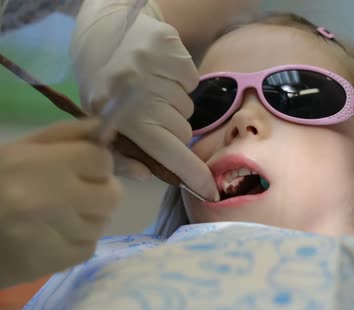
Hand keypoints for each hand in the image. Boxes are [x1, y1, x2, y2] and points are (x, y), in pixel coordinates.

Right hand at [0, 120, 122, 287]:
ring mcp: (50, 234)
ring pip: (101, 224)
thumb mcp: (18, 150)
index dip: (97, 163)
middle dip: (99, 193)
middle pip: (111, 195)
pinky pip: (88, 248)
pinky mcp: (50, 262)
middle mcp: (47, 198)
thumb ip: (65, 136)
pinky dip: (76, 243)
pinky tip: (52, 236)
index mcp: (38, 164)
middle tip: (74, 195)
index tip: (84, 168)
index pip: (102, 160)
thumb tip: (106, 128)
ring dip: (87, 219)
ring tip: (56, 217)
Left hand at [70, 0, 218, 200]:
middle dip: (172, 131)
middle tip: (152, 117)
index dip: (192, 173)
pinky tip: (162, 75)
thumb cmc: (103, 86)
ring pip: (189, 107)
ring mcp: (158, 66)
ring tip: (154, 92)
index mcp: (125, 116)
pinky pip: (193, 80)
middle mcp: (143, 91)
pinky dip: (182, 82)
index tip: (211, 190)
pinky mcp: (172, 49)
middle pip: (183, 130)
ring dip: (176, 106)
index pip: (168, 152)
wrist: (104, 34)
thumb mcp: (100, 124)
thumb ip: (120, 155)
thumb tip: (148, 175)